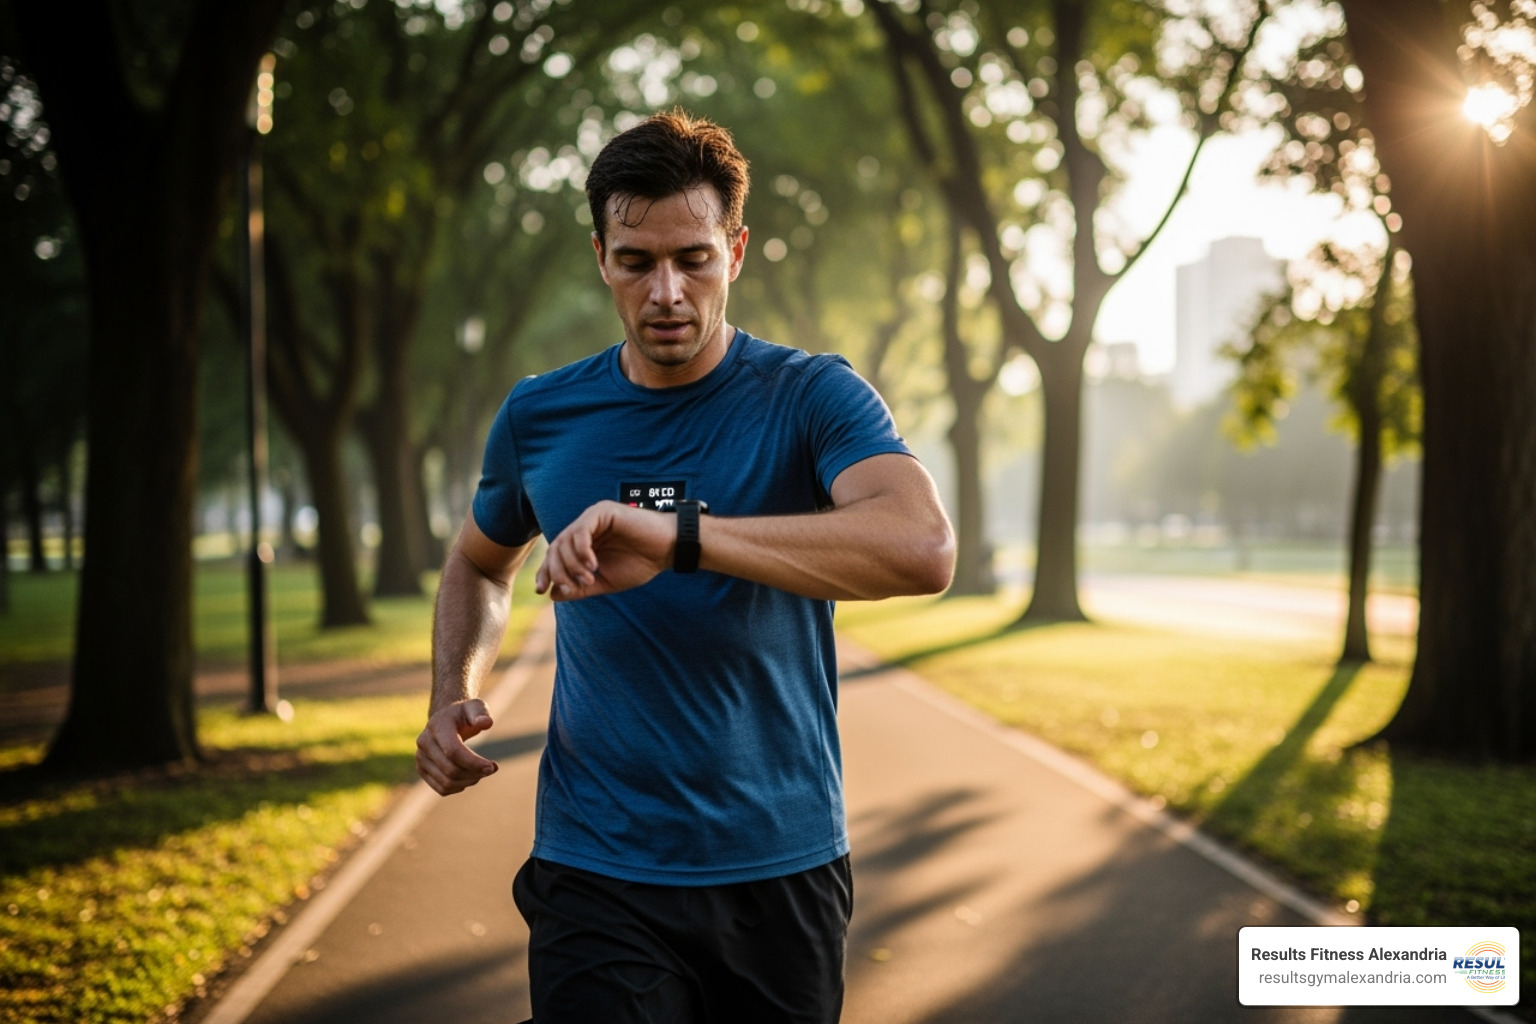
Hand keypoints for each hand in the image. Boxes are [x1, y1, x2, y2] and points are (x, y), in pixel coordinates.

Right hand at [416, 699, 498, 795]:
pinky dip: (460, 787)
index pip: (453, 751)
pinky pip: (442, 789)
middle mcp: (424, 742)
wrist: (445, 720)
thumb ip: (481, 712)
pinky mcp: (422, 770)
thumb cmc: (464, 714)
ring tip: (481, 771)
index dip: (474, 762)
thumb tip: (486, 723)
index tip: (493, 767)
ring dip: (469, 781)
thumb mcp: (475, 707)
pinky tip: (470, 776)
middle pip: (451, 770)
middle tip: (491, 768)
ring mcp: (421, 758)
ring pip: (447, 783)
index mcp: (437, 726)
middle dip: (475, 773)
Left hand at [536, 500, 672, 600]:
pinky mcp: (603, 512)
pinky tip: (593, 566)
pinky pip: (581, 531)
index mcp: (585, 541)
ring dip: (572, 564)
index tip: (542, 590)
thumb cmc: (641, 563)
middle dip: (558, 570)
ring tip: (589, 578)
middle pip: (556, 547)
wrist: (668, 550)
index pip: (555, 555)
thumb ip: (580, 587)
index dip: (546, 572)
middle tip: (572, 587)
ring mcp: (593, 517)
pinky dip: (582, 551)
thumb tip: (553, 594)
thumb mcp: (606, 581)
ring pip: (565, 540)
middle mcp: (585, 526)